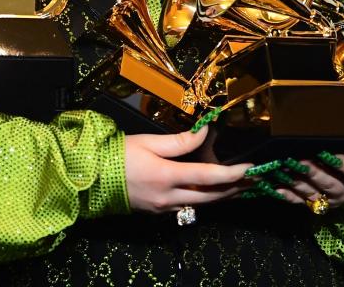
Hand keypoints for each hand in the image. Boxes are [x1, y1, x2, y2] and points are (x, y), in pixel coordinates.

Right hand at [124, 126, 251, 212]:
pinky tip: (212, 191)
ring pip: (201, 204)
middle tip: (255, 180)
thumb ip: (180, 140)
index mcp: (166, 177)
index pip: (208, 177)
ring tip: (241, 186)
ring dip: (222, 195)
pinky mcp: (157, 211)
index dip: (232, 173)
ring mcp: (163, 208)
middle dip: (235, 188)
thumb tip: (206, 133)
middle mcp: (168, 197)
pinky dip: (204, 199)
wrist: (88, 180)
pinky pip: (188, 206)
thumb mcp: (148, 142)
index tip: (251, 167)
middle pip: (210, 196)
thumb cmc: (117, 155)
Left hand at [278, 154, 343, 207]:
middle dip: (312, 171)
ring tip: (282, 169)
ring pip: (312, 192)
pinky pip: (300, 201)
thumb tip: (330, 133)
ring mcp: (329, 201)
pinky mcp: (314, 206)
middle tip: (298, 160)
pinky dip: (287, 195)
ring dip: (296, 181)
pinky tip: (276, 188)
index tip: (326, 151)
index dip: (342, 162)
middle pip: (329, 183)